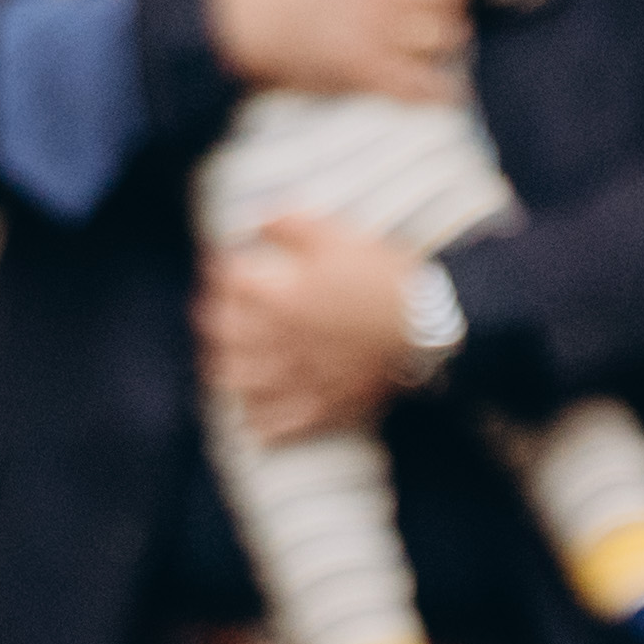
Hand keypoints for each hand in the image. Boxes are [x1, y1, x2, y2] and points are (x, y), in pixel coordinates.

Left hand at [200, 214, 426, 447]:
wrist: (428, 328)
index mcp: (278, 297)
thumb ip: (289, 224)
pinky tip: (255, 408)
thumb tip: (256, 218)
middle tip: (222, 311)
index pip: (228, 281)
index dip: (222, 268)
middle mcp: (276, 341)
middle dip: (215, 318)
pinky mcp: (317, 407)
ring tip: (231, 360)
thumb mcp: (337, 236)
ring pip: (237, 383)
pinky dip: (256, 418)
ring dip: (227, 368)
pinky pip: (270, 424)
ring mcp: (294, 378)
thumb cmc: (384, 278)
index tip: (225, 263)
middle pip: (222, 336)